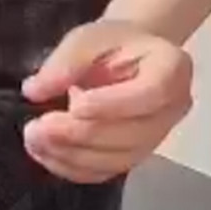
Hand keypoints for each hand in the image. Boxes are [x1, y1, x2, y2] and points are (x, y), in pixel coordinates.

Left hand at [21, 19, 192, 183]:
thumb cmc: (114, 43)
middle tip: (37, 127)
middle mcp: (175, 106)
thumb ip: (65, 61)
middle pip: (133, 133)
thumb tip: (36, 90)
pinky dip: (72, 168)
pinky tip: (46, 151)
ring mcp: (160, 135)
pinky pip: (107, 172)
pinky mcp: (138, 155)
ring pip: (118, 159)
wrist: (129, 57)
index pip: (152, 93)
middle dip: (80, 134)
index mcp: (173, 68)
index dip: (112, 104)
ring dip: (71, 155)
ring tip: (35, 139)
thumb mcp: (89, 37)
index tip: (72, 104)